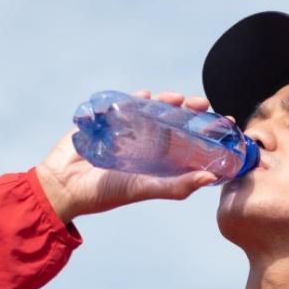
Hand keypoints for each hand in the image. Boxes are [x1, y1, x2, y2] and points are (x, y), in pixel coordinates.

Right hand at [35, 90, 224, 223]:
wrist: (64, 186)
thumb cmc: (106, 193)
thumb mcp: (145, 189)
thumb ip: (177, 186)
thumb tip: (210, 178)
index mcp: (159, 160)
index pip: (188, 141)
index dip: (206, 131)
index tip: (224, 121)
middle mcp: (146, 144)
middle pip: (173, 121)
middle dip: (188, 111)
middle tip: (201, 103)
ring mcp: (127, 130)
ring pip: (152, 110)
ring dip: (165, 102)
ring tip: (175, 98)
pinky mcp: (107, 120)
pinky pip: (123, 104)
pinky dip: (135, 98)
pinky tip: (144, 95)